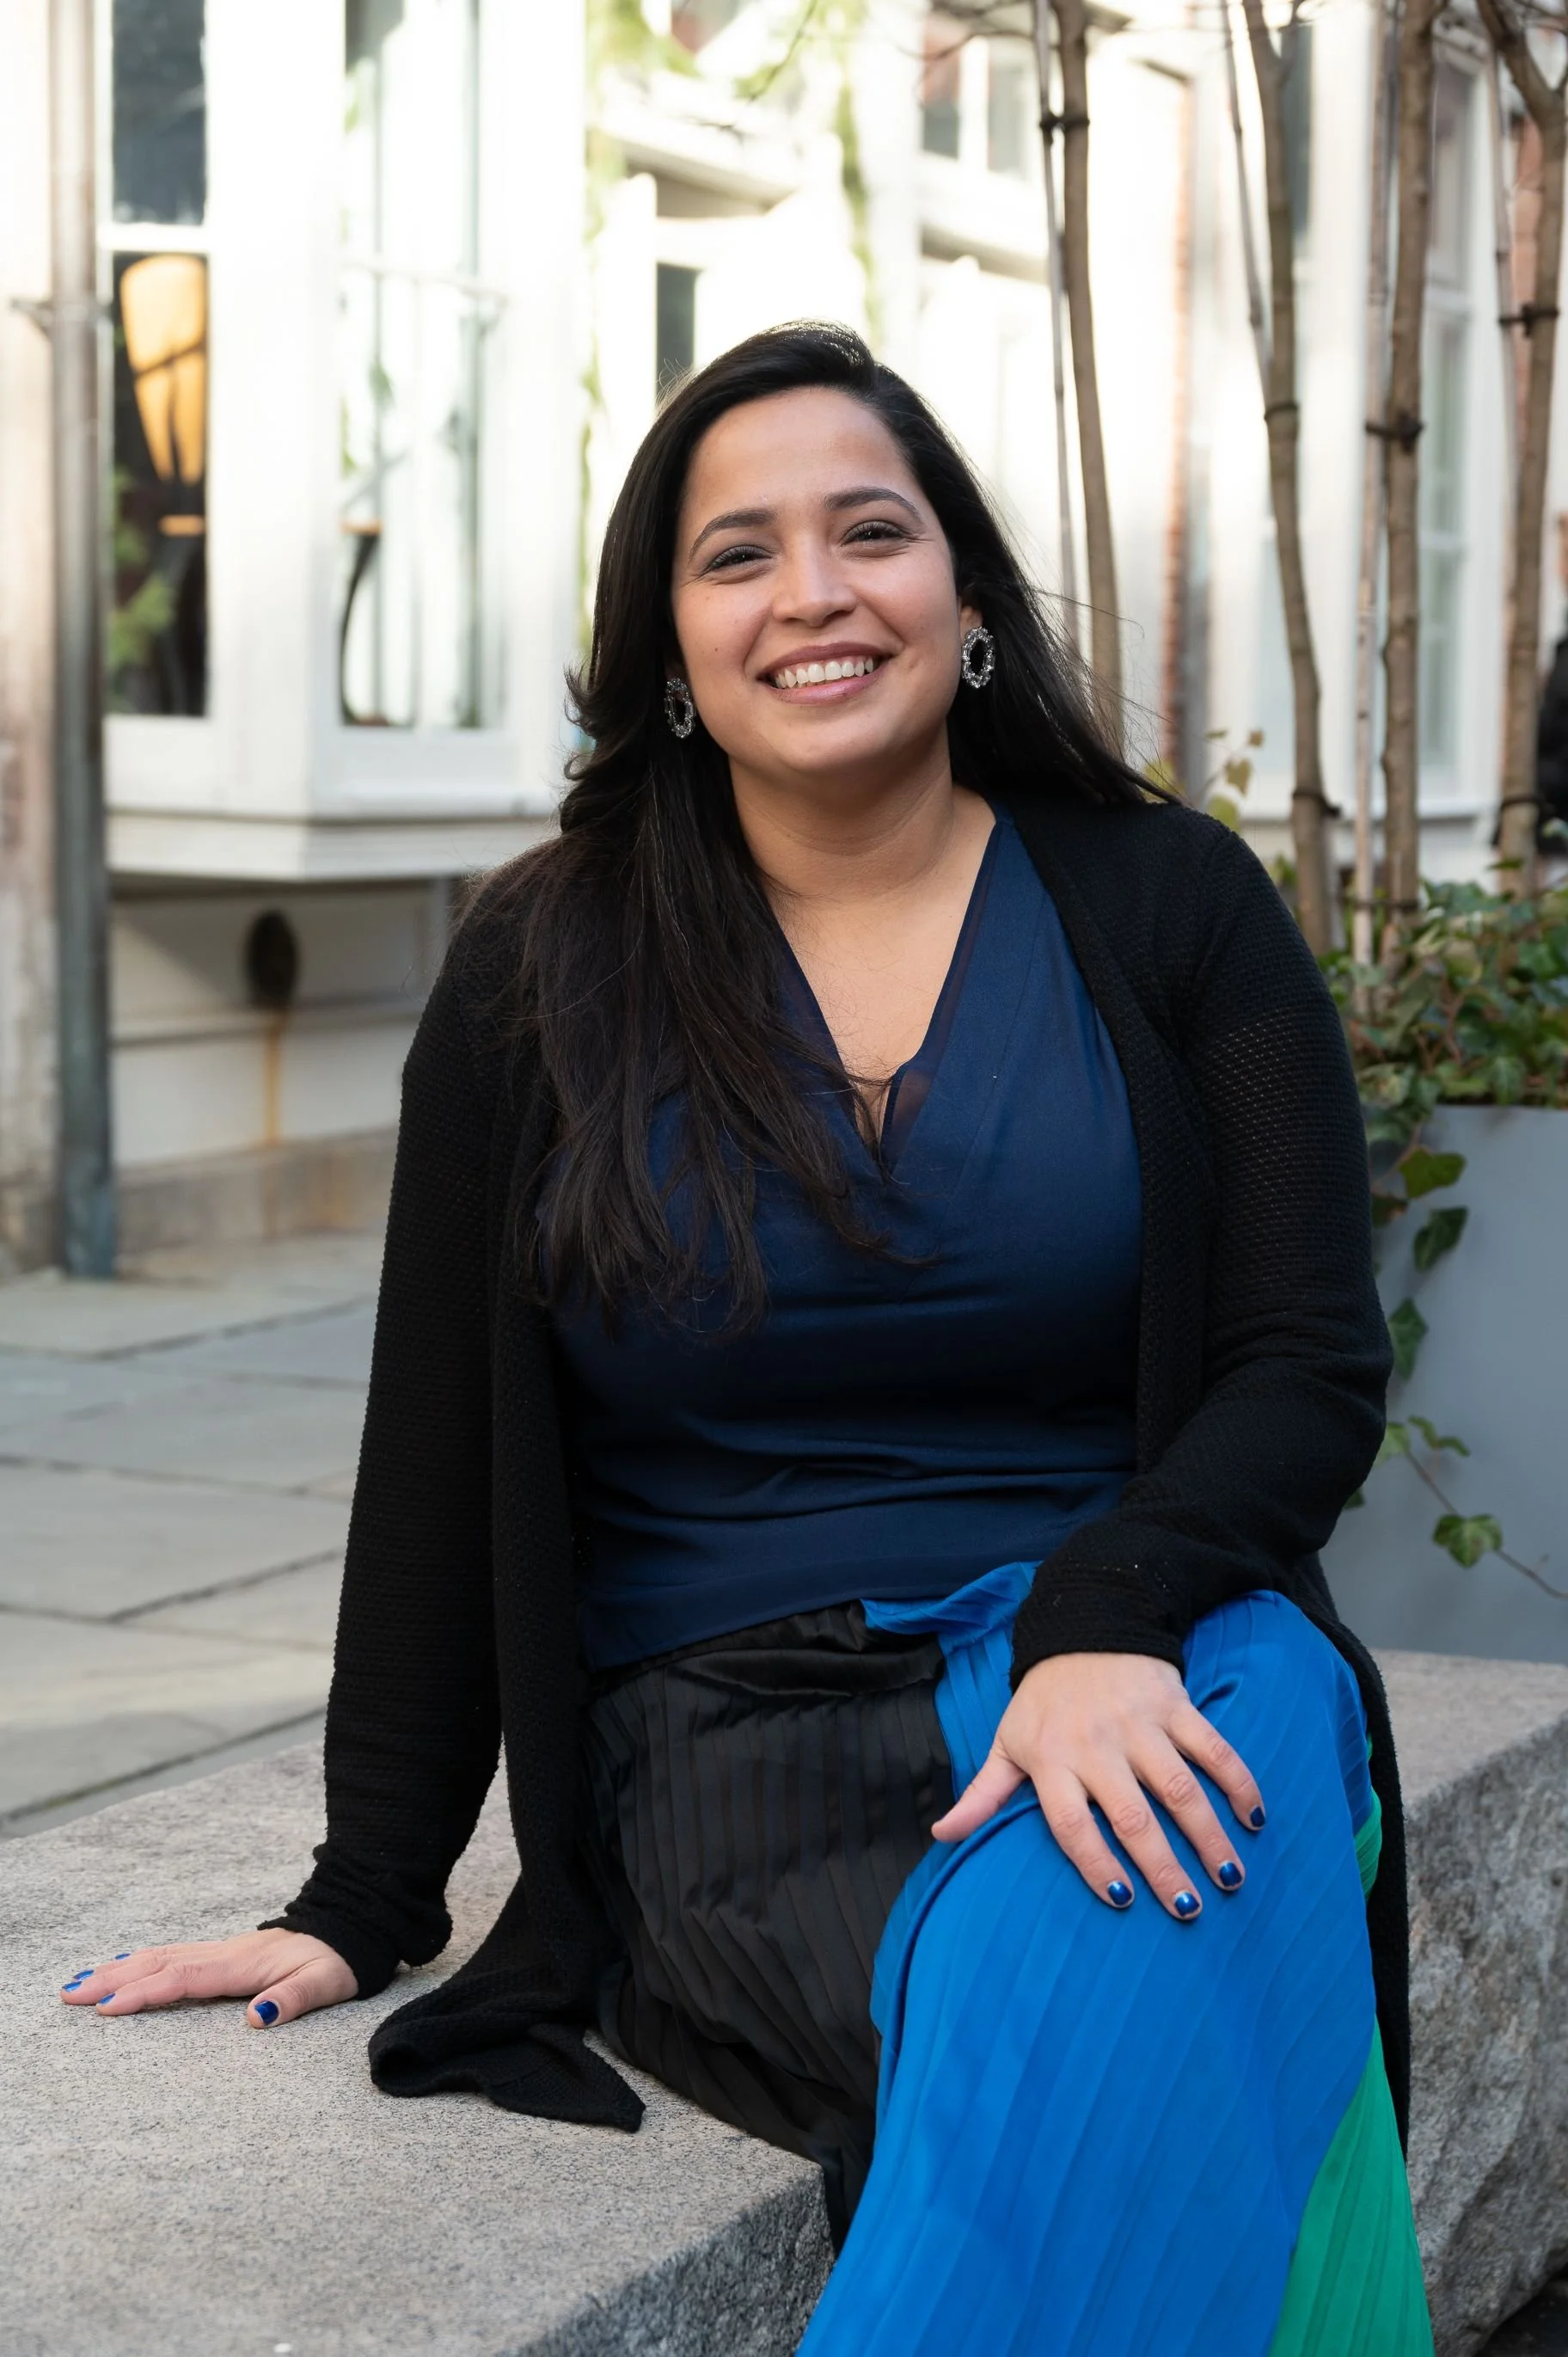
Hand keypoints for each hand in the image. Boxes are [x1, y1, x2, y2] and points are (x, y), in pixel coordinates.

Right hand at [58, 1929, 356, 2025]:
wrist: (351, 1925)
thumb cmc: (338, 1959)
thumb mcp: (326, 1982)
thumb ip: (292, 2000)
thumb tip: (256, 2020)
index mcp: (242, 1964)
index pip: (183, 1978)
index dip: (145, 1993)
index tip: (108, 2008)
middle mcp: (225, 1953)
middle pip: (158, 1963)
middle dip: (113, 1979)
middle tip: (69, 1995)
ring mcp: (222, 1951)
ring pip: (160, 1955)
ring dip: (120, 1969)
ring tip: (80, 1983)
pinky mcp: (224, 1954)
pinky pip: (173, 1955)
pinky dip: (141, 1962)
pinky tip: (125, 1967)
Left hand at [931, 1652, 1264, 1918]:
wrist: (1084, 1623)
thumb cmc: (1044, 1700)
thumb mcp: (1007, 1742)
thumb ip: (982, 1794)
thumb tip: (941, 1836)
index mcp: (1052, 1759)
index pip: (1070, 1823)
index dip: (1094, 1863)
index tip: (1122, 1899)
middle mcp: (1096, 1743)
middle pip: (1132, 1816)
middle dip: (1162, 1865)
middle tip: (1187, 1908)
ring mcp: (1140, 1723)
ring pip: (1179, 1788)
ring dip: (1208, 1835)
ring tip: (1229, 1878)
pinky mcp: (1175, 1704)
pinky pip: (1213, 1748)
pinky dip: (1238, 1782)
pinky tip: (1254, 1819)